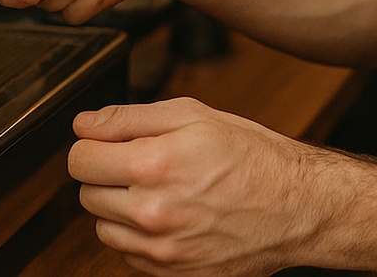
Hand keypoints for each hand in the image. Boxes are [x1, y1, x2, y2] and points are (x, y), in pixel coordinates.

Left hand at [69, 97, 327, 276]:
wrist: (297, 207)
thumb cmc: (252, 157)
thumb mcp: (193, 115)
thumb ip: (129, 117)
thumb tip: (84, 124)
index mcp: (153, 165)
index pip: (79, 159)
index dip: (93, 144)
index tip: (107, 142)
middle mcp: (152, 212)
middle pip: (86, 194)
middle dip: (106, 174)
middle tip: (142, 163)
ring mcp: (161, 249)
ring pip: (103, 228)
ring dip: (120, 208)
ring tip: (159, 191)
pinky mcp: (172, 273)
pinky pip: (129, 255)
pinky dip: (140, 236)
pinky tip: (172, 216)